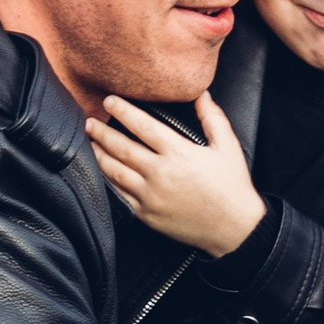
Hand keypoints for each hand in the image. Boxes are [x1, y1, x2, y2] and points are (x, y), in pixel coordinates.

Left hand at [85, 91, 266, 255]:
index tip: (109, 101)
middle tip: (89, 121)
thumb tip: (202, 95)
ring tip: (90, 143)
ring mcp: (150, 196)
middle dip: (102, 132)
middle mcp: (160, 173)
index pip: (143, 126)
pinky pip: (119, 195)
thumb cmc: (232, 187)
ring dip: (99, 155)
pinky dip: (107, 181)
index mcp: (179, 153)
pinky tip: (102, 171)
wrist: (234, 229)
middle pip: (121, 148)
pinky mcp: (146, 214)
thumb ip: (213, 118)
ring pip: (114, 172)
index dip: (123, 111)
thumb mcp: (228, 147)